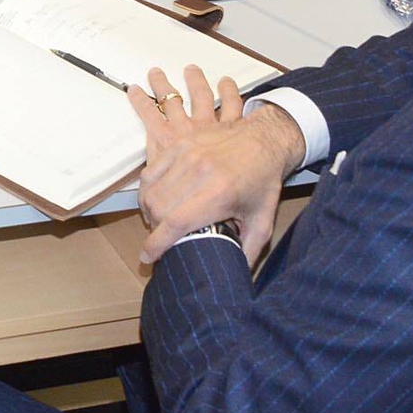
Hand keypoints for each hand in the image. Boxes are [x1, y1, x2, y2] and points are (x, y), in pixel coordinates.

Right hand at [129, 66, 298, 267]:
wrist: (265, 139)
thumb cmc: (262, 182)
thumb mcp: (261, 222)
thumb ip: (247, 252)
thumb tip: (233, 274)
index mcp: (219, 194)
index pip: (176, 223)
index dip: (157, 243)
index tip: (148, 256)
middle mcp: (200, 171)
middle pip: (159, 207)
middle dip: (153, 228)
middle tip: (159, 238)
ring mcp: (188, 153)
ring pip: (151, 187)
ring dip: (147, 208)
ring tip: (154, 220)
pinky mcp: (181, 143)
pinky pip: (152, 168)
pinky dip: (147, 186)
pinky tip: (152, 197)